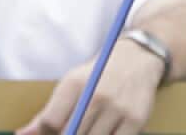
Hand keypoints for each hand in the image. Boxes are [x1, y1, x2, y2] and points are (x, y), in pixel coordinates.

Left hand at [16, 41, 164, 134]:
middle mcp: (97, 95)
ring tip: (91, 127)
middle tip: (74, 128)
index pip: (51, 123)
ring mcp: (118, 108)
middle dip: (69, 134)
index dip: (46, 134)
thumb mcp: (72, 85)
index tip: (52, 133)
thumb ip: (47, 115)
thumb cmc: (99, 74)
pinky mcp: (136, 119)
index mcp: (75, 84)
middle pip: (71, 134)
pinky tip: (105, 130)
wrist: (139, 58)